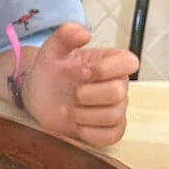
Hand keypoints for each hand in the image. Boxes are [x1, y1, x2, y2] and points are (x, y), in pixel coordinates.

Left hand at [22, 23, 138, 145]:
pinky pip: (110, 136)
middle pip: (118, 92)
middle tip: (72, 92)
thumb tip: (84, 33)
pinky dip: (89, 132)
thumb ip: (65, 35)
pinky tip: (76, 123)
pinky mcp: (109, 130)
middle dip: (88, 94)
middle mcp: (119, 85)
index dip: (106, 69)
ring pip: (113, 115)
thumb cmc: (51, 70)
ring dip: (83, 114)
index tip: (80, 72)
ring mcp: (116, 108)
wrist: (39, 95)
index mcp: (111, 62)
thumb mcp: (53, 49)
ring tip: (67, 109)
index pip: (129, 62)